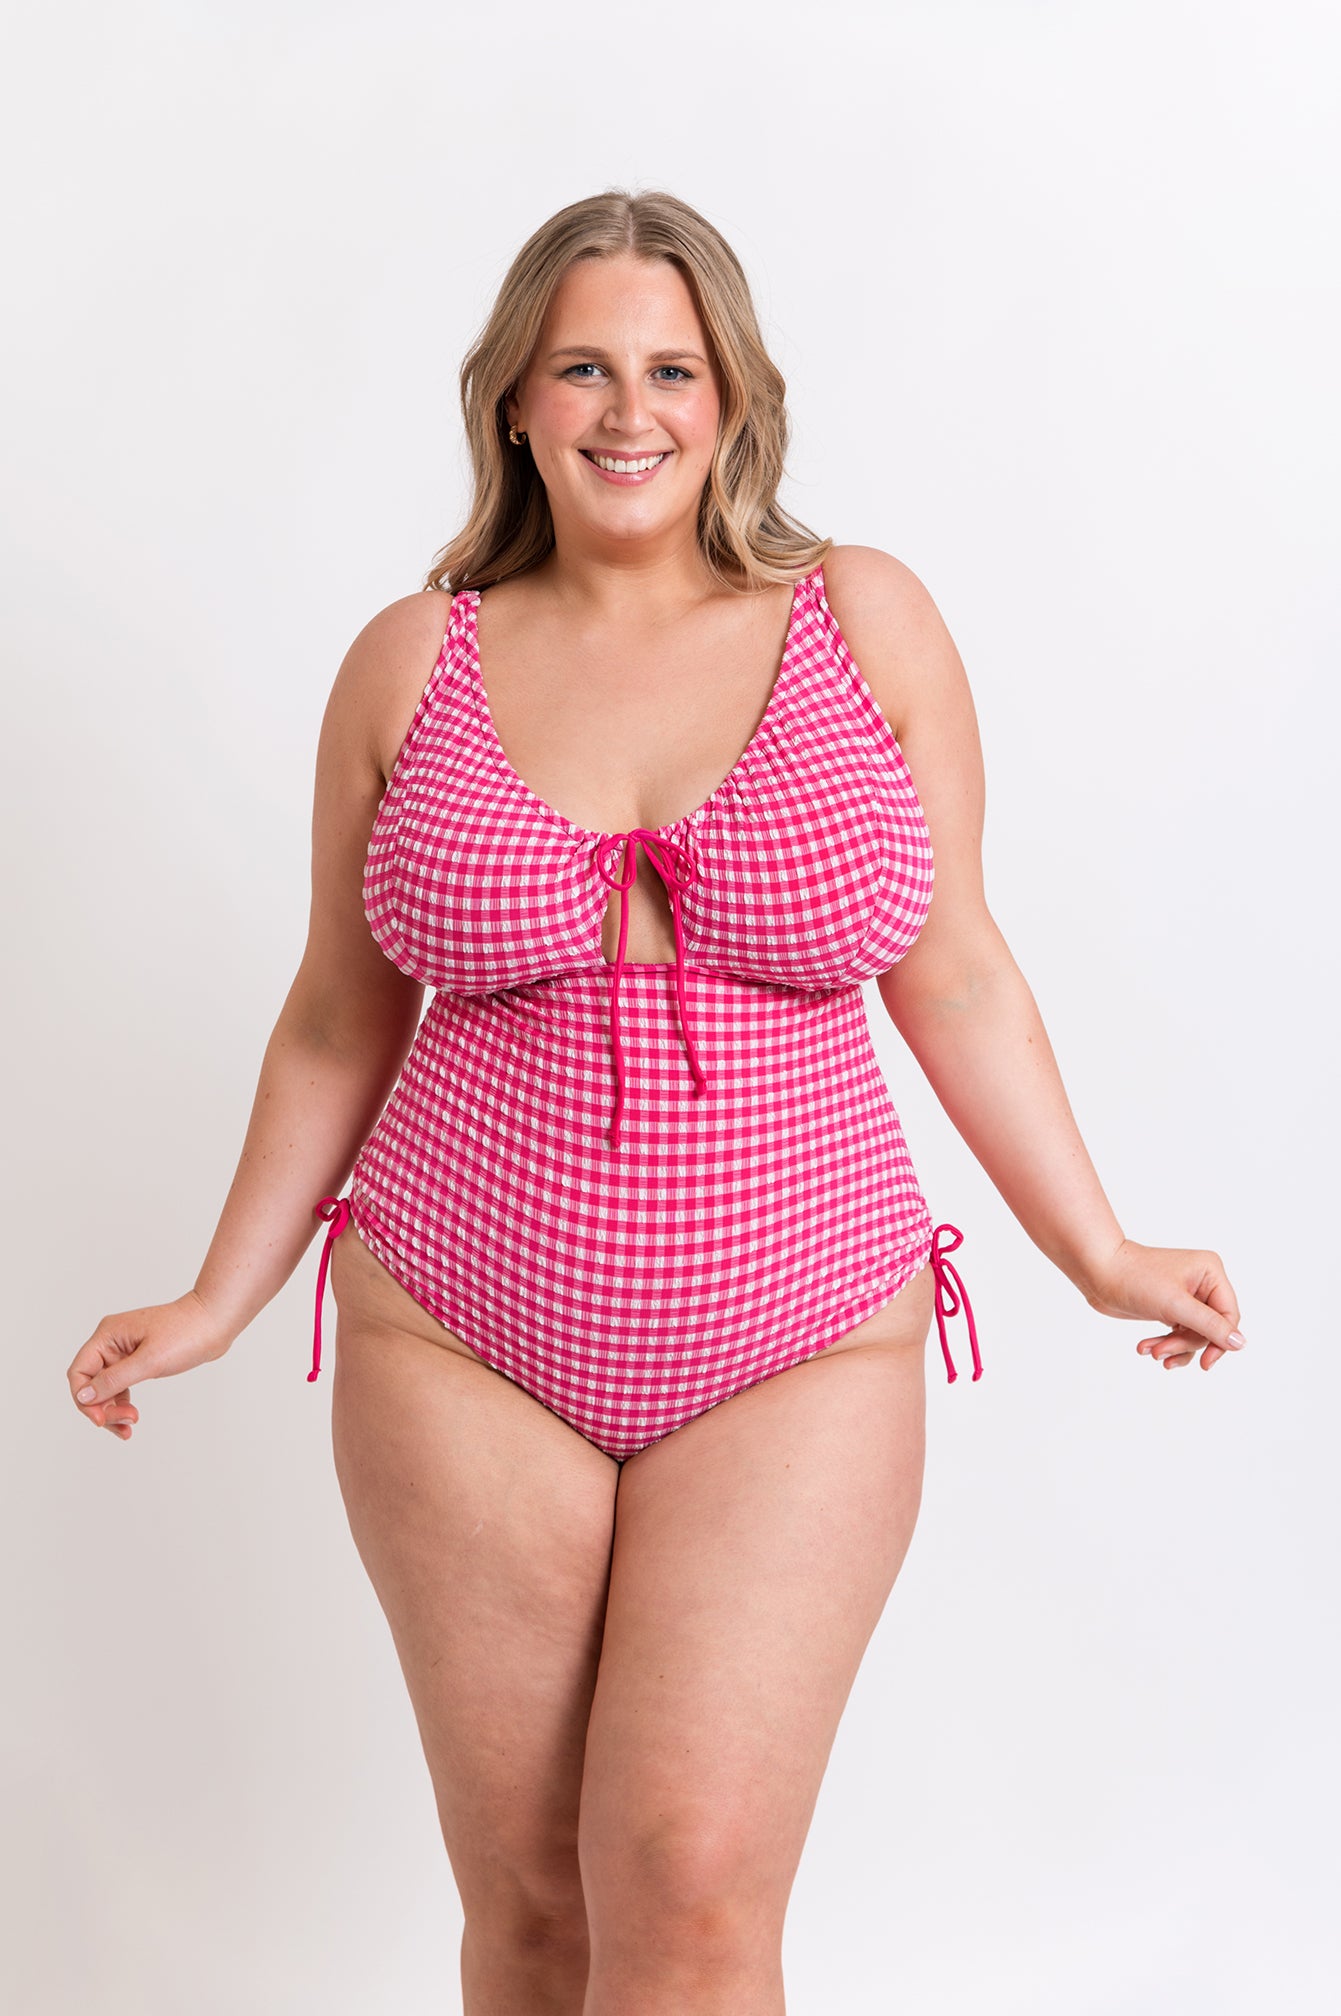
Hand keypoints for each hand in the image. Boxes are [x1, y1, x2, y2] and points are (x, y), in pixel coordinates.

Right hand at [67, 1291, 234, 1439]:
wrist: (216, 1322)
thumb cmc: (187, 1333)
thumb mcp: (149, 1361)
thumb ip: (115, 1380)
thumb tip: (83, 1396)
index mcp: (108, 1335)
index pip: (79, 1372)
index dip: (84, 1399)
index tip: (100, 1420)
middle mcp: (112, 1341)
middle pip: (91, 1383)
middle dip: (103, 1408)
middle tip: (126, 1425)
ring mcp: (125, 1350)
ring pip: (106, 1387)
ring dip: (113, 1409)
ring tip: (130, 1427)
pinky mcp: (139, 1359)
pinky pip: (122, 1385)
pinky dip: (123, 1403)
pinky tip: (132, 1417)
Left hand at [1081, 1239, 1244, 1371]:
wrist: (1096, 1272)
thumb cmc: (1135, 1279)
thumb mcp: (1175, 1305)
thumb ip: (1210, 1326)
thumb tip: (1241, 1344)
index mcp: (1211, 1272)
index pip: (1229, 1315)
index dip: (1220, 1341)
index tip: (1206, 1363)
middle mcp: (1202, 1282)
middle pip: (1211, 1328)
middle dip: (1187, 1344)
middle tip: (1162, 1354)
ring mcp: (1186, 1296)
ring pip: (1194, 1335)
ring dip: (1173, 1347)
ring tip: (1151, 1352)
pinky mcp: (1170, 1307)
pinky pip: (1178, 1334)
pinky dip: (1164, 1344)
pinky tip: (1145, 1348)